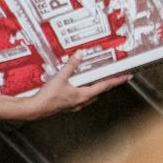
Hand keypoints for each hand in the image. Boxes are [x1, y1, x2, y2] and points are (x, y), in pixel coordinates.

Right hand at [0, 52, 131, 123]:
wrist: (36, 109)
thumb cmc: (48, 97)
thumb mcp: (60, 77)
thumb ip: (71, 64)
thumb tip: (80, 54)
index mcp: (83, 95)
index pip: (104, 86)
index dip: (117, 80)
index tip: (126, 77)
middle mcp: (82, 101)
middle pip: (99, 91)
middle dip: (107, 84)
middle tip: (114, 77)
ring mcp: (75, 105)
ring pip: (91, 96)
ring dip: (95, 88)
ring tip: (97, 80)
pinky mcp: (68, 105)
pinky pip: (81, 98)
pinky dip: (84, 91)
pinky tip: (78, 88)